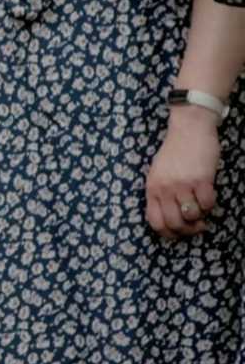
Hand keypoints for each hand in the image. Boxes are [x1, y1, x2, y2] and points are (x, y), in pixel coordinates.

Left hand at [145, 106, 220, 238]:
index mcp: (151, 188)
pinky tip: (209, 195)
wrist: (189, 130)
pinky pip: (207, 204)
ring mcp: (182, 185)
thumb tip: (170, 220)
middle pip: (174, 224)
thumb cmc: (174, 153)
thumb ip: (160, 194)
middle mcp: (164, 189)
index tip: (179, 233)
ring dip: (200, 216)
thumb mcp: (158, 174)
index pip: (155, 222)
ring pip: (192, 216)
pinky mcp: (201, 180)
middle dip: (187, 230)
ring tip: (201, 208)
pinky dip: (210, 205)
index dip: (168, 233)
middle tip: (196, 226)